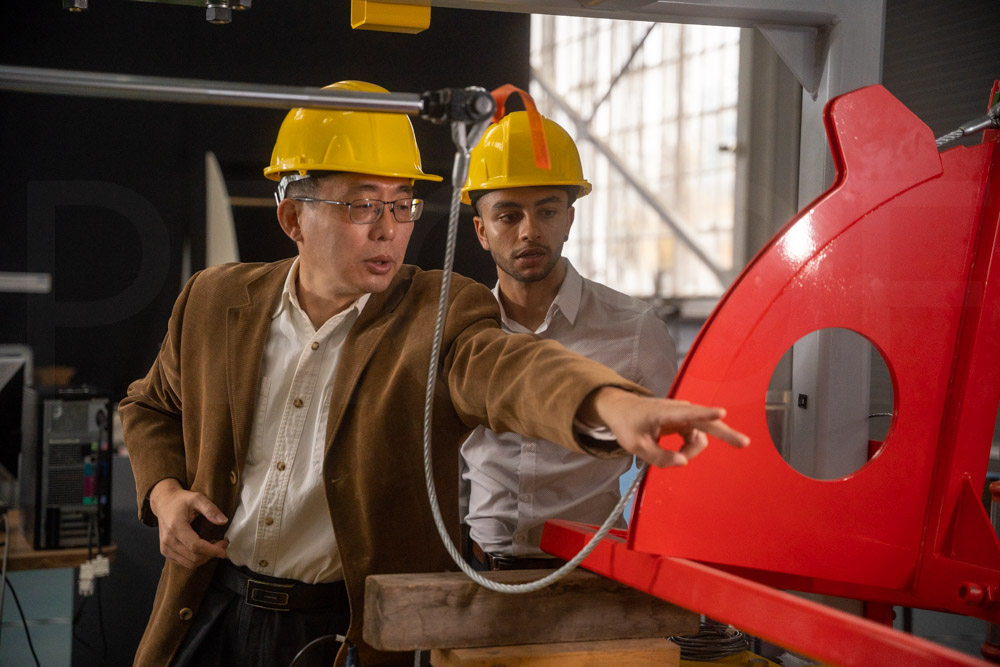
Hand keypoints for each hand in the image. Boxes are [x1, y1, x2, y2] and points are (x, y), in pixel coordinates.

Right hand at [149, 478, 228, 568]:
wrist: (163, 503)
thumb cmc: (180, 500)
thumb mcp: (197, 498)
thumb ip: (210, 509)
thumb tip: (223, 521)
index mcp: (175, 527)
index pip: (196, 546)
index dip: (212, 550)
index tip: (224, 546)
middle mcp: (168, 540)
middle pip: (194, 557)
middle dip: (211, 554)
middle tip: (222, 545)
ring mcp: (165, 548)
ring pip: (189, 563)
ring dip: (205, 558)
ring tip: (214, 547)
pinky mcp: (165, 552)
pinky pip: (184, 563)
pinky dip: (196, 560)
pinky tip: (204, 550)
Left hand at [579, 387, 749, 466]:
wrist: (621, 409)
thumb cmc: (627, 423)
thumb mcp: (636, 446)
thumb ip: (659, 457)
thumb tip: (683, 462)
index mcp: (663, 412)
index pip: (688, 413)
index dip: (705, 414)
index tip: (721, 413)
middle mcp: (678, 411)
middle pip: (706, 422)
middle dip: (725, 433)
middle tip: (744, 443)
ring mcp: (683, 415)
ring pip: (700, 436)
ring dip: (691, 451)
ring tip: (674, 457)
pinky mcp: (684, 421)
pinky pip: (695, 438)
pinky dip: (689, 449)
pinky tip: (678, 453)